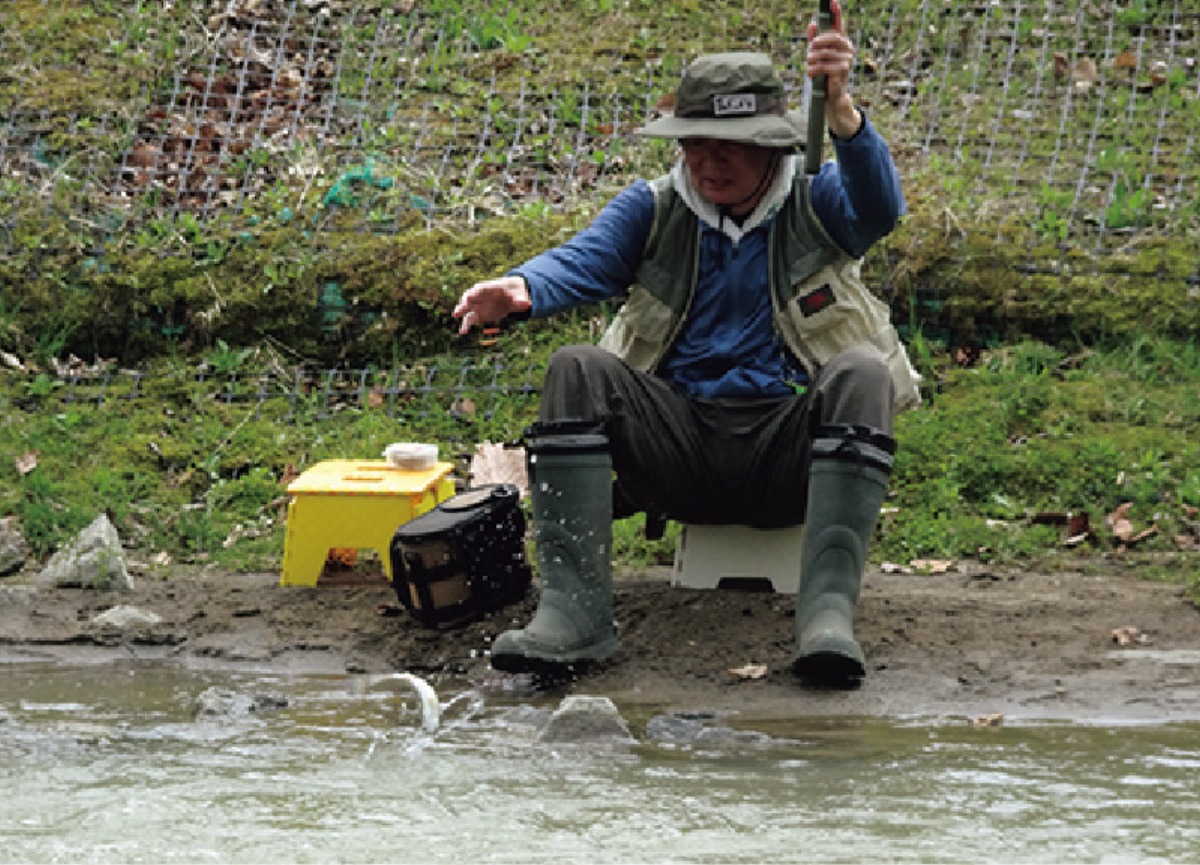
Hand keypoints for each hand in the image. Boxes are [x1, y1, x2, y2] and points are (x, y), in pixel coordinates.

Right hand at [452, 276, 531, 334]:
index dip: (475, 292)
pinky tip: (463, 332)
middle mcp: (480, 296)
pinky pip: (469, 319)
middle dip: (464, 302)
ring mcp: (478, 305)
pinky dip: (466, 325)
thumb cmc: (515, 294)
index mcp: (489, 288)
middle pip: (469, 297)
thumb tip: (527, 304)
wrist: (512, 296)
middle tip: (459, 309)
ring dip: (461, 312)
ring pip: (467, 308)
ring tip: (457, 317)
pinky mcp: (478, 314)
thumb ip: (521, 300)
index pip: (480, 289)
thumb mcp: (520, 296)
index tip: (470, 296)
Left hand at [806, 0, 861, 138]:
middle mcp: (847, 49)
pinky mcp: (842, 71)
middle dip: (817, 44)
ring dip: (812, 59)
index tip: (832, 1)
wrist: (830, 96)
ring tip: (809, 65)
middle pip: (830, 38)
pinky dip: (814, 69)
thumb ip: (814, 40)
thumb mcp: (817, 56)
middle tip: (809, 50)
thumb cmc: (824, 75)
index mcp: (841, 43)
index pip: (839, 25)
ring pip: (824, 53)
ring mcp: (847, 60)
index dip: (836, 13)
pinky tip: (811, 73)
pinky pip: (824, 65)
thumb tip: (812, 24)